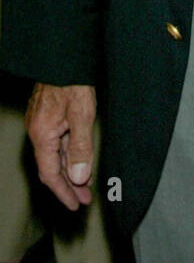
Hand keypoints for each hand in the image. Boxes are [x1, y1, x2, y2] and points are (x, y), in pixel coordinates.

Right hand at [25, 83, 96, 209]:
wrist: (64, 57)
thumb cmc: (73, 82)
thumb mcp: (82, 115)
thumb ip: (80, 147)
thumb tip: (79, 177)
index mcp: (42, 135)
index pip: (50, 174)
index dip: (63, 192)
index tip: (75, 205)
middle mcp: (38, 132)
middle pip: (51, 167)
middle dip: (68, 186)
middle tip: (84, 200)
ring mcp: (42, 124)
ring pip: (55, 155)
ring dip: (70, 171)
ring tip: (86, 185)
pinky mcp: (48, 116)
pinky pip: (57, 143)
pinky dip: (68, 155)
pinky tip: (79, 161)